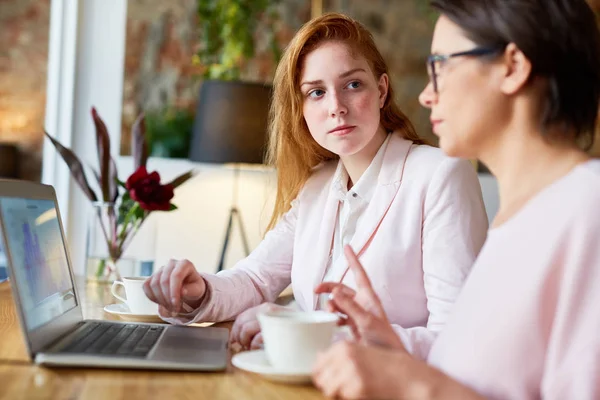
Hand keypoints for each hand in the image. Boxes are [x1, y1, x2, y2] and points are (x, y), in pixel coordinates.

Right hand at [143, 259, 206, 314]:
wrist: (188, 287)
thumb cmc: (194, 287)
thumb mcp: (198, 290)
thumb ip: (192, 290)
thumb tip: (182, 291)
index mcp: (184, 264)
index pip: (176, 276)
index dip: (174, 291)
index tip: (175, 304)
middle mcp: (171, 264)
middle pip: (163, 281)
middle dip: (167, 299)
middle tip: (174, 310)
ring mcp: (160, 269)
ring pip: (153, 284)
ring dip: (160, 300)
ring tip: (169, 308)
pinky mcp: (152, 276)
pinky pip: (146, 286)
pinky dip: (152, 297)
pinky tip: (161, 303)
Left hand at [229, 302, 287, 349]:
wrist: (311, 330)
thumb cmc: (291, 331)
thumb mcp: (272, 324)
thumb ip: (255, 326)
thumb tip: (234, 339)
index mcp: (265, 307)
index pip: (241, 317)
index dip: (235, 332)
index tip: (236, 342)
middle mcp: (268, 309)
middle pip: (241, 323)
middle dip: (240, 338)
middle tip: (248, 346)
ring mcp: (273, 316)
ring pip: (247, 330)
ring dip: (248, 343)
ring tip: (256, 347)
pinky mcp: (277, 327)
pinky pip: (258, 338)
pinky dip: (256, 345)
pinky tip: (263, 347)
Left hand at [314, 341, 484, 399]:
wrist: (410, 378)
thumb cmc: (388, 366)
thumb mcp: (362, 353)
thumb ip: (339, 356)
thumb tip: (317, 359)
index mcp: (343, 346)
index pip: (317, 365)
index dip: (324, 375)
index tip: (335, 379)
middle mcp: (344, 357)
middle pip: (320, 379)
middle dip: (330, 386)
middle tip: (348, 387)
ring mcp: (350, 373)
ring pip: (329, 390)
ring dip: (339, 394)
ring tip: (356, 390)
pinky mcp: (357, 388)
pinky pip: (342, 398)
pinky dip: (350, 398)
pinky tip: (364, 393)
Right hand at [315, 245, 404, 349]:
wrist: (389, 357)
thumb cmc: (384, 339)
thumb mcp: (365, 321)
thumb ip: (349, 306)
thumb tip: (334, 291)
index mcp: (368, 297)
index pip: (359, 273)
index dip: (353, 260)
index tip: (347, 246)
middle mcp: (362, 302)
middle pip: (341, 288)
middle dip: (328, 288)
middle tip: (316, 291)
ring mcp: (357, 313)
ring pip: (338, 302)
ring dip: (330, 305)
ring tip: (329, 313)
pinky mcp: (353, 324)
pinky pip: (339, 316)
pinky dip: (333, 317)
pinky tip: (333, 322)